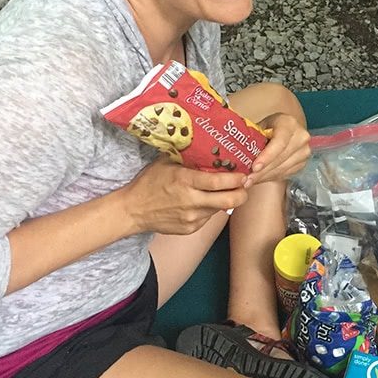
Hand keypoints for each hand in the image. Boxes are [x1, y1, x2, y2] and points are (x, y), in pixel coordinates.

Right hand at [121, 159, 247, 234]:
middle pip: (229, 200)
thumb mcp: (166, 163)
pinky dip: (210, 209)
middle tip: (244, 186)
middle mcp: (191, 201)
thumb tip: (210, 149)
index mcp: (185, 181)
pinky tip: (202, 202)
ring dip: (225, 200)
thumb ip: (188, 158)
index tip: (244, 174)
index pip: (219, 182)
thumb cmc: (149, 183)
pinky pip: (208, 218)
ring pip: (220, 209)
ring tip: (223, 191)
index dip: (237, 179)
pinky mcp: (190, 228)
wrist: (133, 210)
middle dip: (242, 194)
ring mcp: (191, 217)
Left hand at [246, 112, 310, 185]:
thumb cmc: (268, 128)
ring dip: (265, 177)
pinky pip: (285, 174)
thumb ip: (251, 139)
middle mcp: (301, 137)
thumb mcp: (259, 127)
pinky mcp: (302, 163)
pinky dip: (271, 177)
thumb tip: (236, 155)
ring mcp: (304, 151)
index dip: (267, 156)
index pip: (279, 143)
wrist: (282, 130)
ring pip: (283, 169)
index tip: (254, 167)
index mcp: (289, 123)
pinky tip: (260, 179)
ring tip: (250, 181)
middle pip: (280, 158)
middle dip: (262, 171)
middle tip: (247, 179)